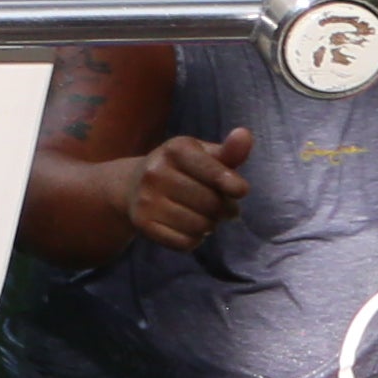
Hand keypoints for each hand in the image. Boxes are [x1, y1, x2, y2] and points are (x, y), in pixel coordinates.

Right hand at [125, 125, 252, 248]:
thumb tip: (245, 134)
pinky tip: (187, 227)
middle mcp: (156, 172)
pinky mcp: (142, 223)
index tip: (240, 190)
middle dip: (224, 209)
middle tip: (219, 205)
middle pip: (212, 204)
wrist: (132, 185)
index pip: (214, 172)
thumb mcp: (203, 156)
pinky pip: (185, 242)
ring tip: (202, 215)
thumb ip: (229, 151)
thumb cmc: (182, 170)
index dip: (233, 185)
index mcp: (175, 150)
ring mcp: (146, 198)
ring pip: (201, 226)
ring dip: (209, 225)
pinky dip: (194, 239)